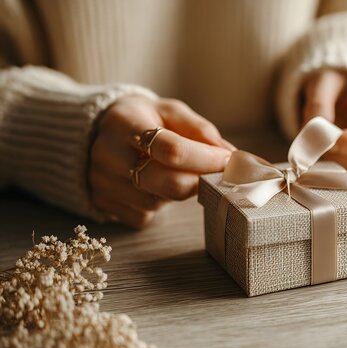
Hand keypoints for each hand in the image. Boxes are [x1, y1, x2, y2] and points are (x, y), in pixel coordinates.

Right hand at [90, 96, 234, 227]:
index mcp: (125, 122)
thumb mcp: (170, 111)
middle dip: (200, 181)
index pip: (171, 149)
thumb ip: (200, 130)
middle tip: (215, 174)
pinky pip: (143, 216)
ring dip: (178, 192)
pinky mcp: (102, 203)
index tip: (228, 160)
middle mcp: (107, 153)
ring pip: (157, 202)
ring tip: (176, 173)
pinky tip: (154, 185)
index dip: (206, 159)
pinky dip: (157, 205)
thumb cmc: (144, 120)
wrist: (96, 131)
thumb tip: (230, 154)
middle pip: (168, 183)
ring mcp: (101, 181)